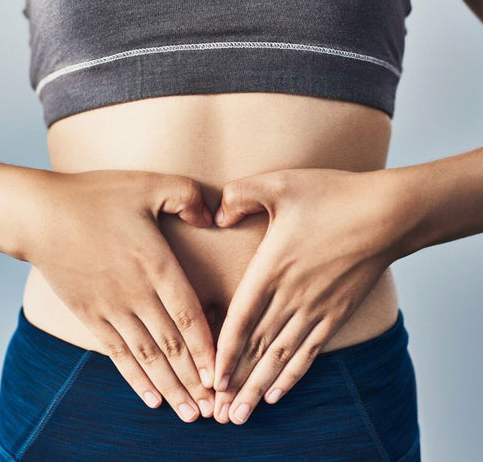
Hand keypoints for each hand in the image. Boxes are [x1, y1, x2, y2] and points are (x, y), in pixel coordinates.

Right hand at [24, 169, 215, 421]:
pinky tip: (151, 397)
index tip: (224, 373)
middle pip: (172, 345)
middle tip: (217, 406)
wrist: (39, 215)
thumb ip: (187, 196)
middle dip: (196, 378)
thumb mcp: (148, 183)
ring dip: (172, 387)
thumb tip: (212, 215)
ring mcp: (111, 308)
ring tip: (191, 413)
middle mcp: (136, 294)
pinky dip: (136, 378)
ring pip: (148, 357)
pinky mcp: (90, 315)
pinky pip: (118, 354)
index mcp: (156, 264)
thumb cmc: (96, 196)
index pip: (189, 315)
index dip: (208, 347)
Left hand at [211, 168, 409, 423]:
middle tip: (218, 413)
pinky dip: (293, 375)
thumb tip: (216, 216)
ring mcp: (316, 308)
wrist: (388, 213)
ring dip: (259, 387)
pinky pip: (310, 351)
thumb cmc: (334, 195)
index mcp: (272, 268)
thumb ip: (240, 195)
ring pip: (281, 357)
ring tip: (242, 414)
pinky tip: (279, 391)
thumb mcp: (280, 183)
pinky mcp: (337, 313)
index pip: (240, 319)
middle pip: (257, 348)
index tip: (210, 378)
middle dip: (236, 382)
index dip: (223, 351)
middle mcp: (291, 296)